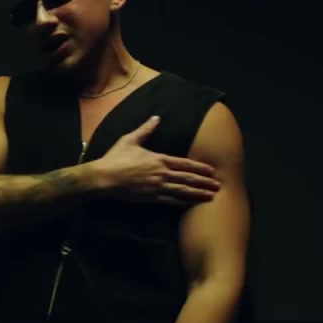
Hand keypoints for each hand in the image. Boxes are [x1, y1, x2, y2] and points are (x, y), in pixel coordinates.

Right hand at [89, 116, 221, 204]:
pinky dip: (182, 203)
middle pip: (188, 179)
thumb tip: (156, 117)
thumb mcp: (130, 140)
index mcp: (159, 159)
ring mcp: (156, 188)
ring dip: (198, 194)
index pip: (185, 164)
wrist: (103, 178)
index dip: (200, 168)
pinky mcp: (150, 198)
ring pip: (182, 192)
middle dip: (204, 183)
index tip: (212, 171)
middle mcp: (161, 174)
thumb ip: (146, 129)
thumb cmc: (115, 158)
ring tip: (210, 197)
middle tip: (218, 186)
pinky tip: (191, 205)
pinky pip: (170, 202)